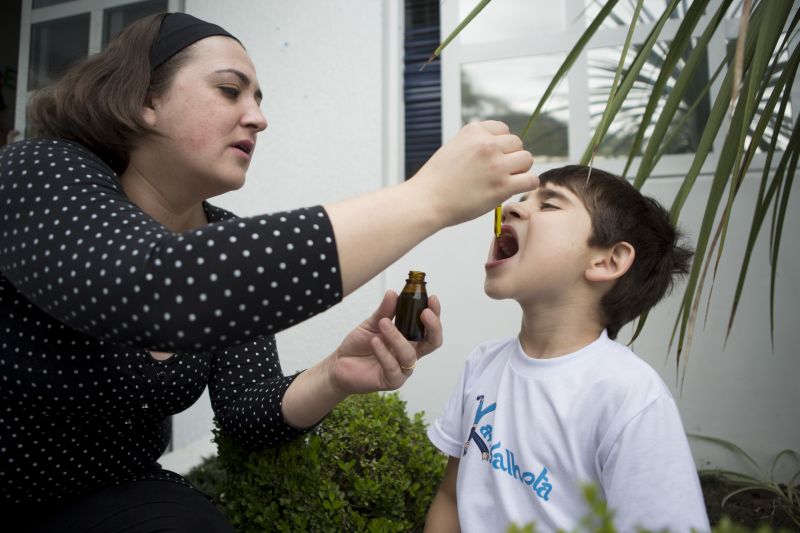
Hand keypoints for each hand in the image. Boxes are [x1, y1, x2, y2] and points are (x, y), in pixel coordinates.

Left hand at [327, 290, 441, 394]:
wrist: (339, 364)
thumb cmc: (360, 344)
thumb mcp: (372, 323)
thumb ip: (384, 311)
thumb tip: (393, 293)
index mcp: (409, 338)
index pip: (429, 327)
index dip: (435, 314)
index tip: (432, 298)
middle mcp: (409, 353)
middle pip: (432, 343)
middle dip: (433, 327)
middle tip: (424, 312)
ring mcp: (402, 368)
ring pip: (409, 354)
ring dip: (397, 337)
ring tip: (383, 323)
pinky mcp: (391, 381)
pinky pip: (393, 367)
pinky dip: (384, 353)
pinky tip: (375, 342)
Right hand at [412, 120, 537, 226]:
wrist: (426, 201)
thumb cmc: (437, 180)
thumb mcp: (454, 147)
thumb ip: (476, 143)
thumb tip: (500, 147)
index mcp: (474, 131)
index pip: (503, 129)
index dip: (499, 145)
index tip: (489, 158)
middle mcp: (487, 144)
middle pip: (517, 144)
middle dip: (509, 157)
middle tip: (495, 173)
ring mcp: (496, 165)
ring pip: (526, 159)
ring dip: (518, 170)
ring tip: (502, 181)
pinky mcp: (502, 186)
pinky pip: (531, 180)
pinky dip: (526, 184)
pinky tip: (514, 189)